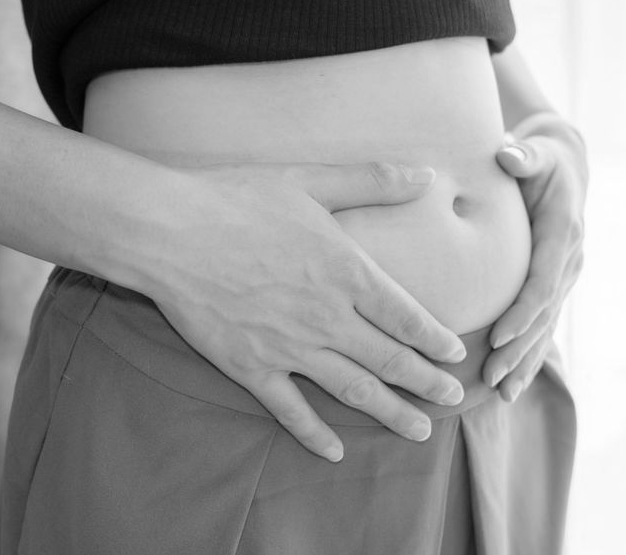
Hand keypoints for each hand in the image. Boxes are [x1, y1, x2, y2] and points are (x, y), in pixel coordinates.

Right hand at [146, 161, 467, 461]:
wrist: (169, 231)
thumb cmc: (238, 200)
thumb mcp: (311, 180)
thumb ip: (372, 181)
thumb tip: (427, 173)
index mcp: (347, 272)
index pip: (407, 317)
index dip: (436, 340)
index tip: (456, 356)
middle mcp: (327, 317)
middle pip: (391, 360)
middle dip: (427, 383)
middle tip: (453, 399)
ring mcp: (290, 348)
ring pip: (353, 390)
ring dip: (391, 413)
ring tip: (419, 432)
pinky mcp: (250, 367)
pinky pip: (290, 411)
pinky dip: (315, 434)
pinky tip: (335, 452)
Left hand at [483, 112, 587, 401]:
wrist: (567, 167)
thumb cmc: (541, 158)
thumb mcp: (535, 151)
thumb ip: (523, 155)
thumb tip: (508, 154)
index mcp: (563, 232)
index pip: (543, 280)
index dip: (524, 311)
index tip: (499, 337)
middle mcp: (569, 260)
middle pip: (543, 314)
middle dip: (519, 349)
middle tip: (490, 377)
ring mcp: (565, 277)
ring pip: (546, 328)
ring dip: (524, 362)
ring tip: (501, 393)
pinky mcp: (556, 287)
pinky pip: (544, 328)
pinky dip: (530, 358)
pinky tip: (512, 387)